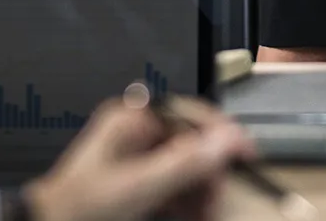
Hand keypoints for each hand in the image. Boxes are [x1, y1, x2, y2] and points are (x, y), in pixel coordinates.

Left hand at [22, 98, 254, 220]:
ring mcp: (135, 159)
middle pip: (190, 144)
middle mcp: (135, 133)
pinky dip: (186, 202)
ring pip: (184, 168)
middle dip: (210, 173)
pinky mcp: (135, 185)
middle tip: (223, 197)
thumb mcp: (138, 187)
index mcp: (132, 119)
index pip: (190, 115)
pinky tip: (196, 215)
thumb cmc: (79, 208)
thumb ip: (184, 163)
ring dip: (201, 191)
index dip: (221, 134)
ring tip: (210, 213)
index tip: (246, 154)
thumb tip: (227, 140)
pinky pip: (172, 187)